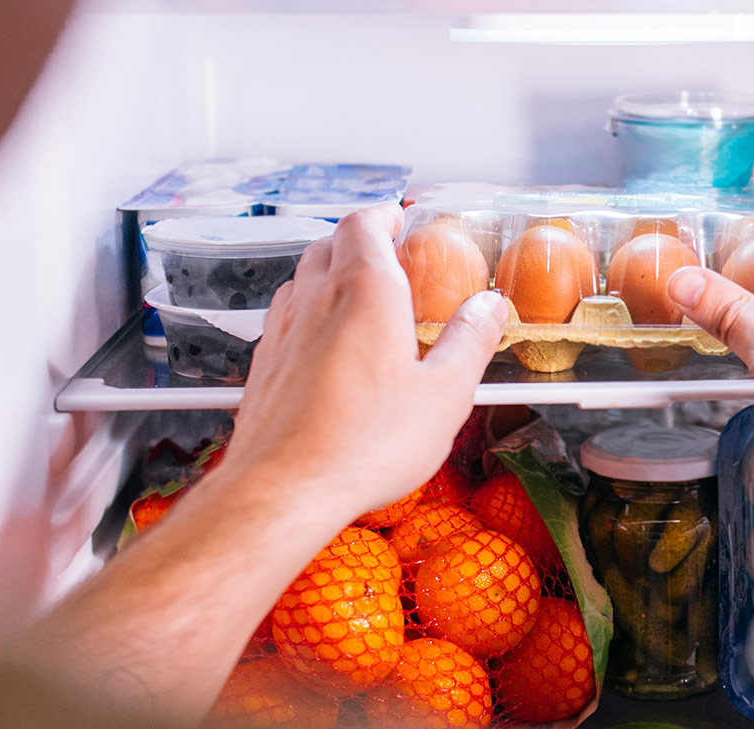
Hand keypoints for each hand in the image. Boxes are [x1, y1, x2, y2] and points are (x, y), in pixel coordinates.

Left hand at [213, 205, 509, 529]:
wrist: (284, 488)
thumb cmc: (360, 445)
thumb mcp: (444, 395)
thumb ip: (469, 342)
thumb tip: (488, 310)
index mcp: (364, 292)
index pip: (365, 224)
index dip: (385, 215)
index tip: (401, 219)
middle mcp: (315, 299)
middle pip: (330, 243)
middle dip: (360, 240)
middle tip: (389, 254)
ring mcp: (283, 331)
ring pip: (303, 277)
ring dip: (331, 273)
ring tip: (360, 296)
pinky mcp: (265, 365)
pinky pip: (287, 318)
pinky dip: (310, 313)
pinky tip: (327, 345)